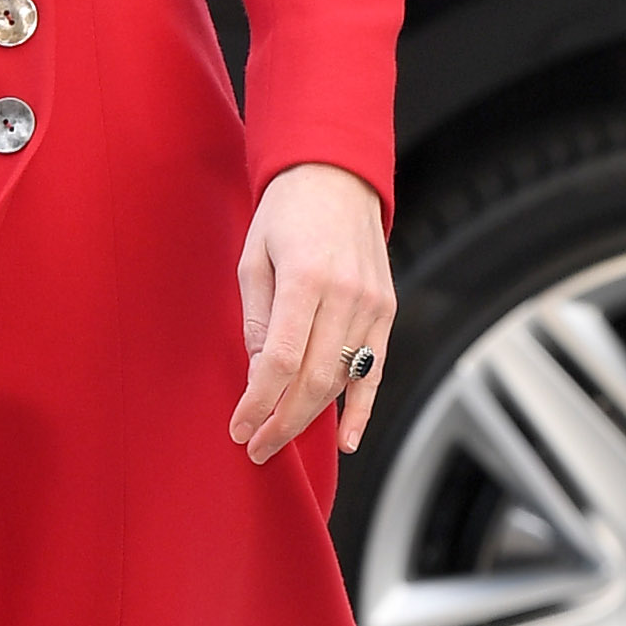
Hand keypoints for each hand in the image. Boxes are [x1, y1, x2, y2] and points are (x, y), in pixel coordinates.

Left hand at [231, 164, 393, 465]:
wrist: (337, 178)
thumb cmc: (285, 215)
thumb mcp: (254, 259)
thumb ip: (257, 319)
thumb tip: (258, 376)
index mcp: (304, 278)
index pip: (279, 360)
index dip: (257, 402)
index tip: (238, 428)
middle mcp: (345, 295)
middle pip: (313, 380)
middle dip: (281, 422)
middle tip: (255, 447)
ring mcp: (372, 305)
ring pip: (342, 380)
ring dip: (310, 418)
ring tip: (279, 439)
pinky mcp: (387, 311)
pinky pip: (375, 371)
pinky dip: (362, 409)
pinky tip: (347, 440)